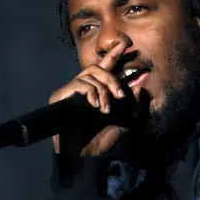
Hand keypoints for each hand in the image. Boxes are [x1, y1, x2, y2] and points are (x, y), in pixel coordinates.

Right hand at [49, 41, 130, 156]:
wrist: (86, 156)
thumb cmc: (103, 139)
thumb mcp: (127, 121)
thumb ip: (134, 104)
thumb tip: (139, 85)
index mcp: (100, 91)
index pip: (107, 67)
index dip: (115, 54)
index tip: (126, 43)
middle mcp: (85, 88)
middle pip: (98, 67)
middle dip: (112, 79)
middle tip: (120, 95)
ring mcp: (72, 92)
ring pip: (90, 75)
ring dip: (103, 90)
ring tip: (105, 109)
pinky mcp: (60, 97)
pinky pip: (79, 84)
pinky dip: (91, 93)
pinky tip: (95, 106)